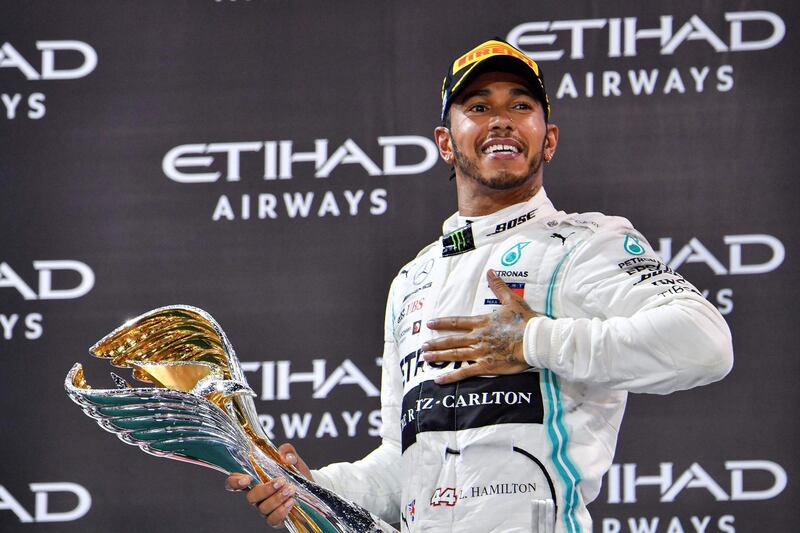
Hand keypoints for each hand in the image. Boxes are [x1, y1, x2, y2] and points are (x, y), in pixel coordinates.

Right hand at [225, 443, 311, 528]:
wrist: (311, 488)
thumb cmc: (296, 473)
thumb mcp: (293, 460)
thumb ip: (288, 451)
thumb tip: (284, 456)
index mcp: (255, 479)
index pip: (234, 482)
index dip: (234, 482)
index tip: (246, 479)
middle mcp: (257, 495)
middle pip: (250, 497)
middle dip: (265, 489)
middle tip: (281, 481)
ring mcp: (265, 509)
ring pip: (262, 508)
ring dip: (277, 498)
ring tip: (291, 490)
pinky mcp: (275, 519)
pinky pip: (272, 520)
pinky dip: (282, 511)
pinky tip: (291, 502)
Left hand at [422, 270, 536, 384]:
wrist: (535, 340)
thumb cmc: (525, 321)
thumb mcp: (512, 300)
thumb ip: (499, 287)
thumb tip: (491, 271)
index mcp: (482, 322)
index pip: (457, 322)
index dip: (442, 322)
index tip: (429, 323)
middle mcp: (478, 337)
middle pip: (452, 340)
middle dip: (436, 342)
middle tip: (423, 345)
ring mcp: (480, 352)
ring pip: (455, 355)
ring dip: (439, 356)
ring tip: (426, 357)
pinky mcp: (487, 366)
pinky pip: (465, 372)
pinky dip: (451, 376)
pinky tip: (439, 380)